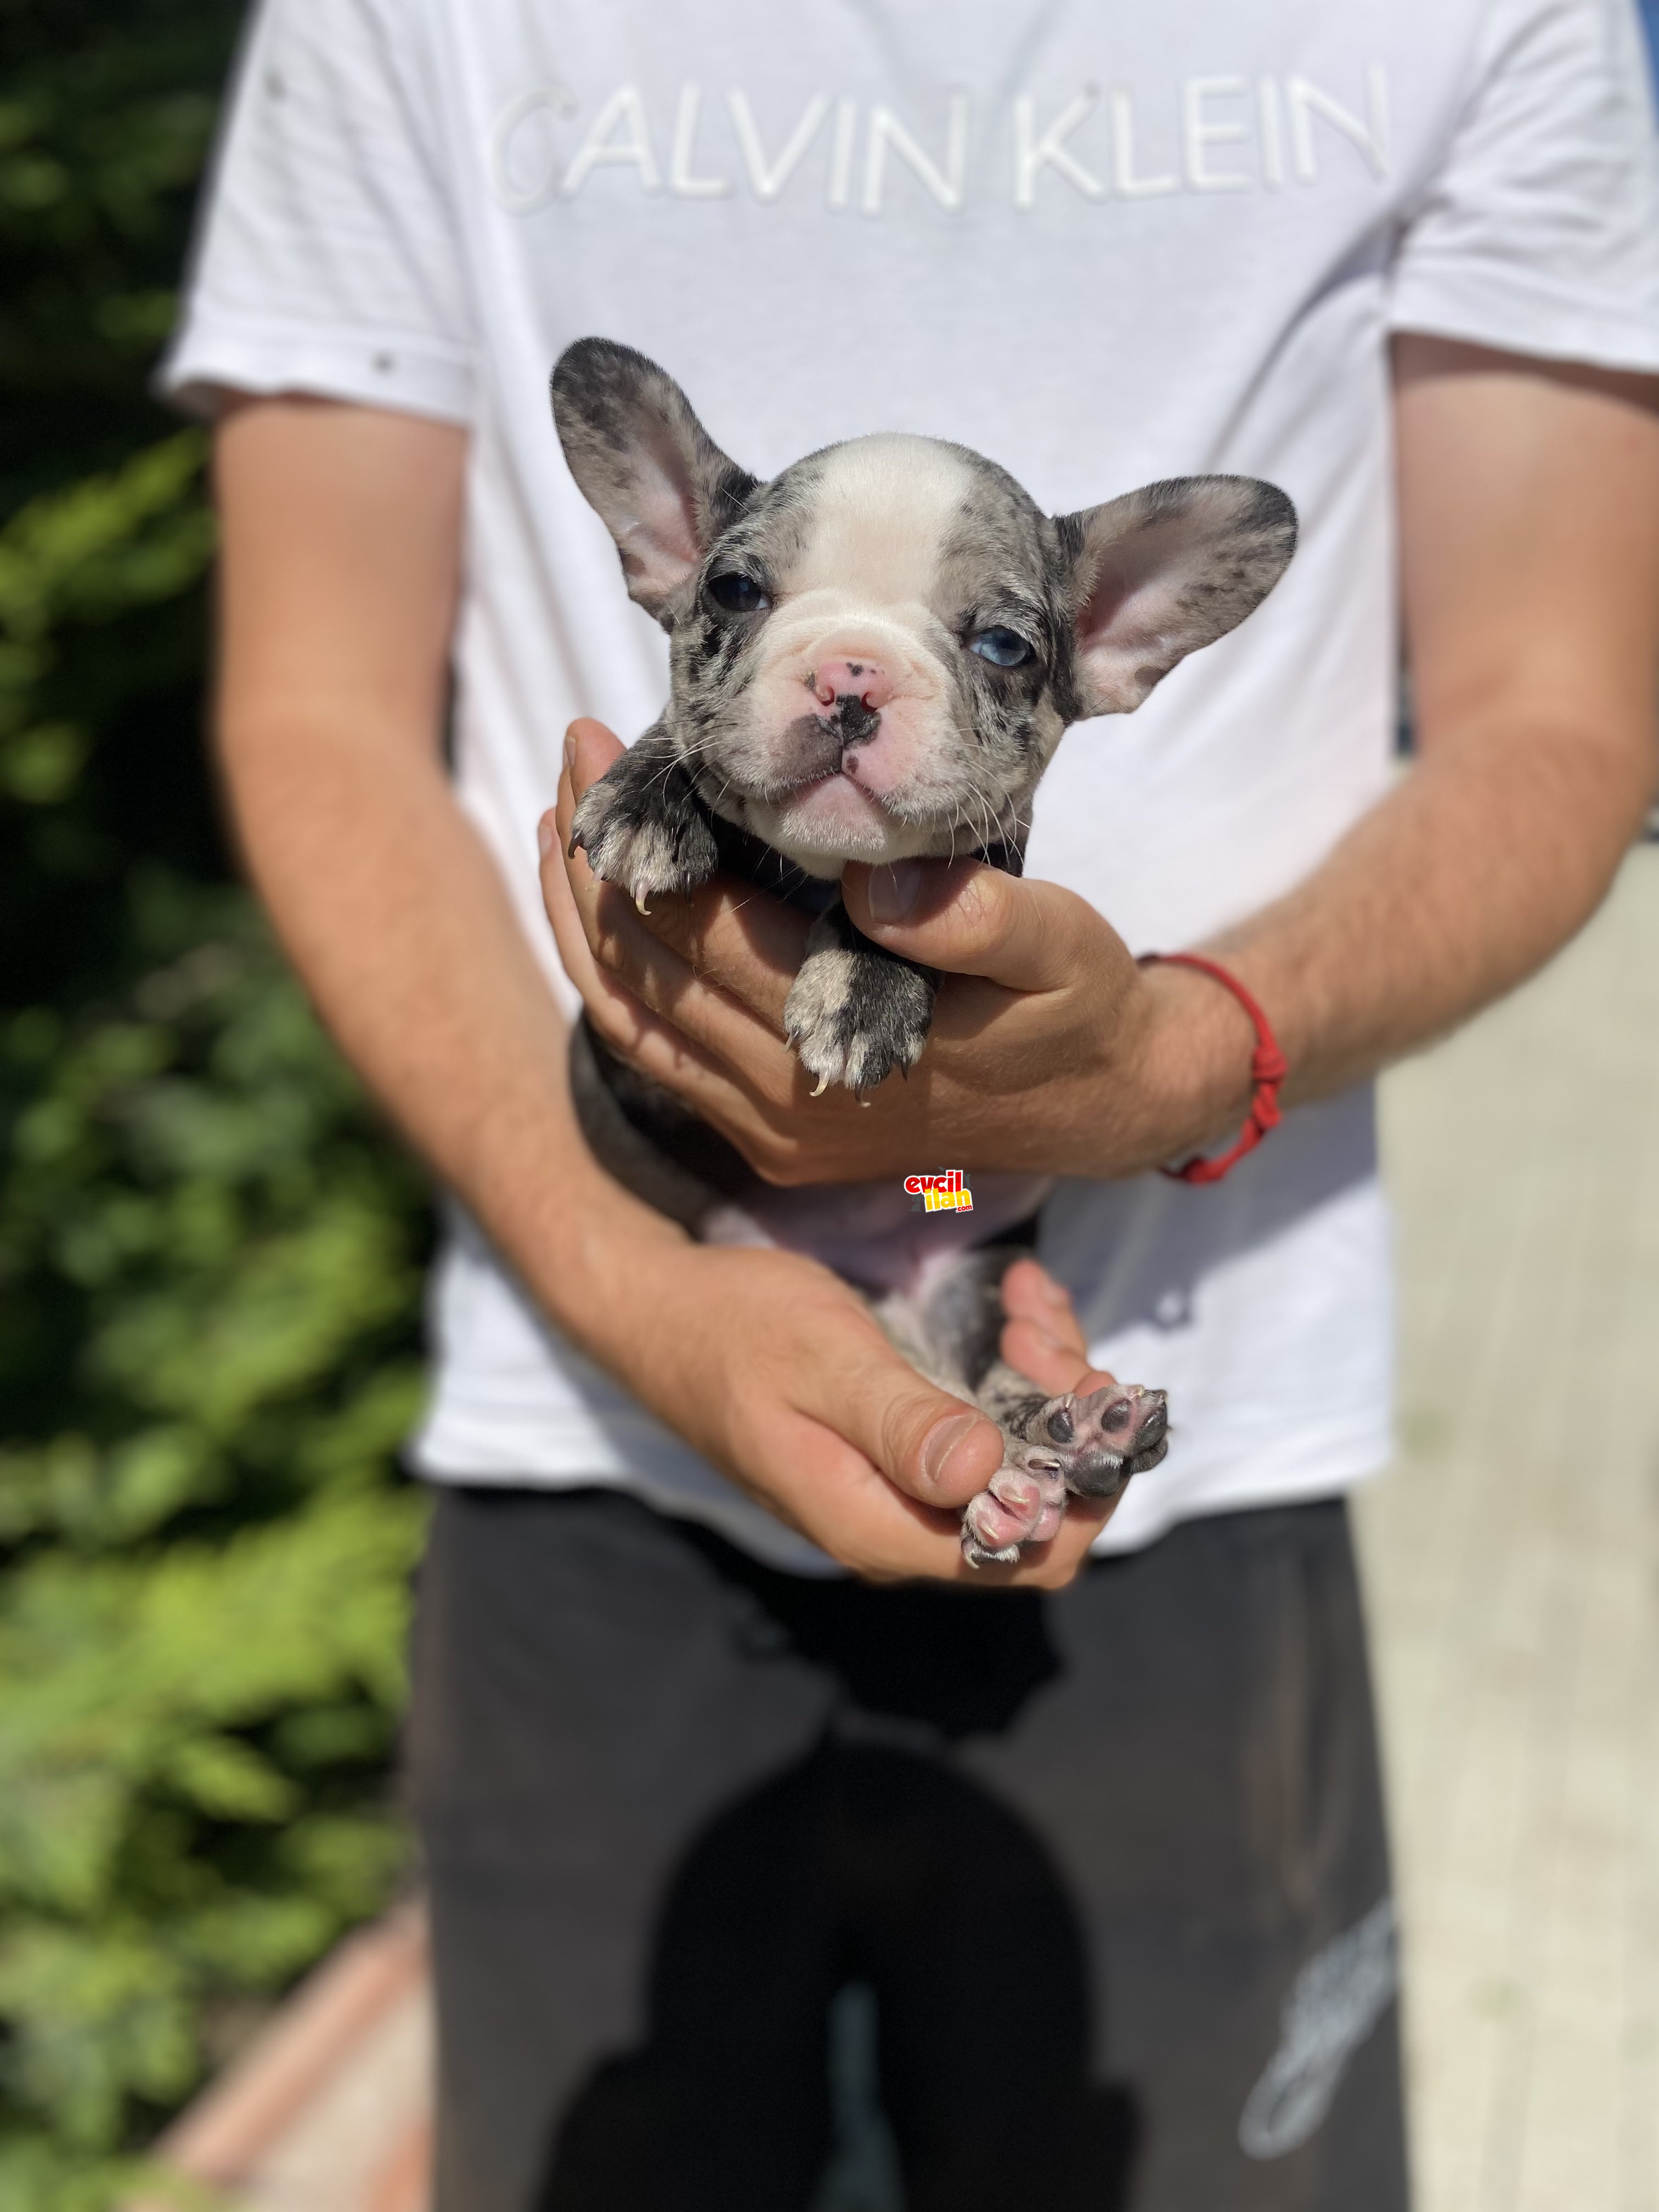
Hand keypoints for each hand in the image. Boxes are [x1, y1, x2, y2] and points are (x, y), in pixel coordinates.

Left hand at [542, 720, 1252, 1185]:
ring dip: (580, 920)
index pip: (706, 936)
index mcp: (843, 1051)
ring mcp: (766, 1131)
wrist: (1097, 1106)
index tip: (598, 747)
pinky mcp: (764, 1135)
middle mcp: (785, 1106)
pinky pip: (657, 1055)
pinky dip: (614, 975)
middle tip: (572, 756)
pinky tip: (601, 906)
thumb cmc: (1075, 1007)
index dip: (640, 842)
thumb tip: (877, 882)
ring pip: (630, 1020)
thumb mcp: (1063, 950)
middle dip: (590, 862)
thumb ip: (982, 921)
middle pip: (643, 975)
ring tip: (559, 819)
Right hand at [575, 1222, 1126, 1584]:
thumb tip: (987, 1470)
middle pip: (1042, 1512)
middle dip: (1069, 1421)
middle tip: (1038, 1326)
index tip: (1078, 1384)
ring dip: (1047, 1386)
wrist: (663, 1314)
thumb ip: (902, 1422)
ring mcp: (899, 1494)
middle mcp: (898, 1529)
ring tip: (1023, 1301)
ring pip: (1023, 1467)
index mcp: (877, 1526)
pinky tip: (1009, 1306)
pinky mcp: (899, 1456)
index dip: (1082, 1482)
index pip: (1033, 1553)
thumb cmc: (735, 1330)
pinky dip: (1017, 1374)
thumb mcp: (823, 1360)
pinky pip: (988, 1435)